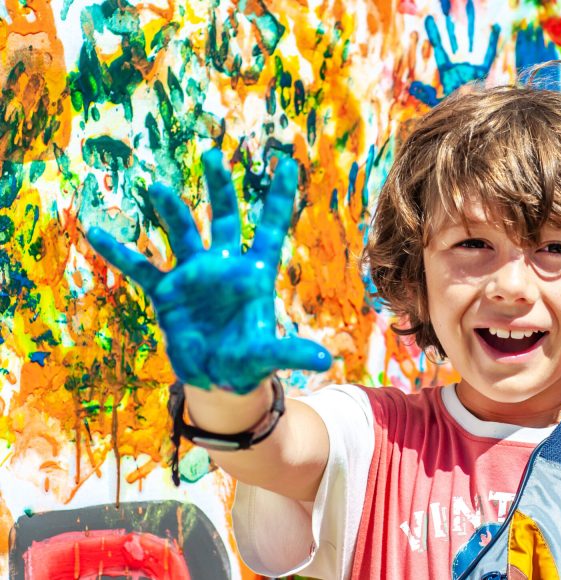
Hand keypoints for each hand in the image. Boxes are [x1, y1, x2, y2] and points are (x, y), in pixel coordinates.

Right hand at [87, 150, 330, 392]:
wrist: (216, 378)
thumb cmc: (248, 361)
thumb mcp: (268, 356)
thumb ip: (292, 352)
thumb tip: (326, 360)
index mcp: (254, 274)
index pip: (270, 228)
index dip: (279, 197)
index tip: (285, 161)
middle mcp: (224, 266)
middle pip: (223, 217)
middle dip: (219, 188)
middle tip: (211, 155)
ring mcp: (194, 275)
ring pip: (182, 233)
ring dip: (170, 211)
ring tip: (156, 187)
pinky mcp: (167, 293)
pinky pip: (140, 268)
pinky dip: (120, 252)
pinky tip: (97, 231)